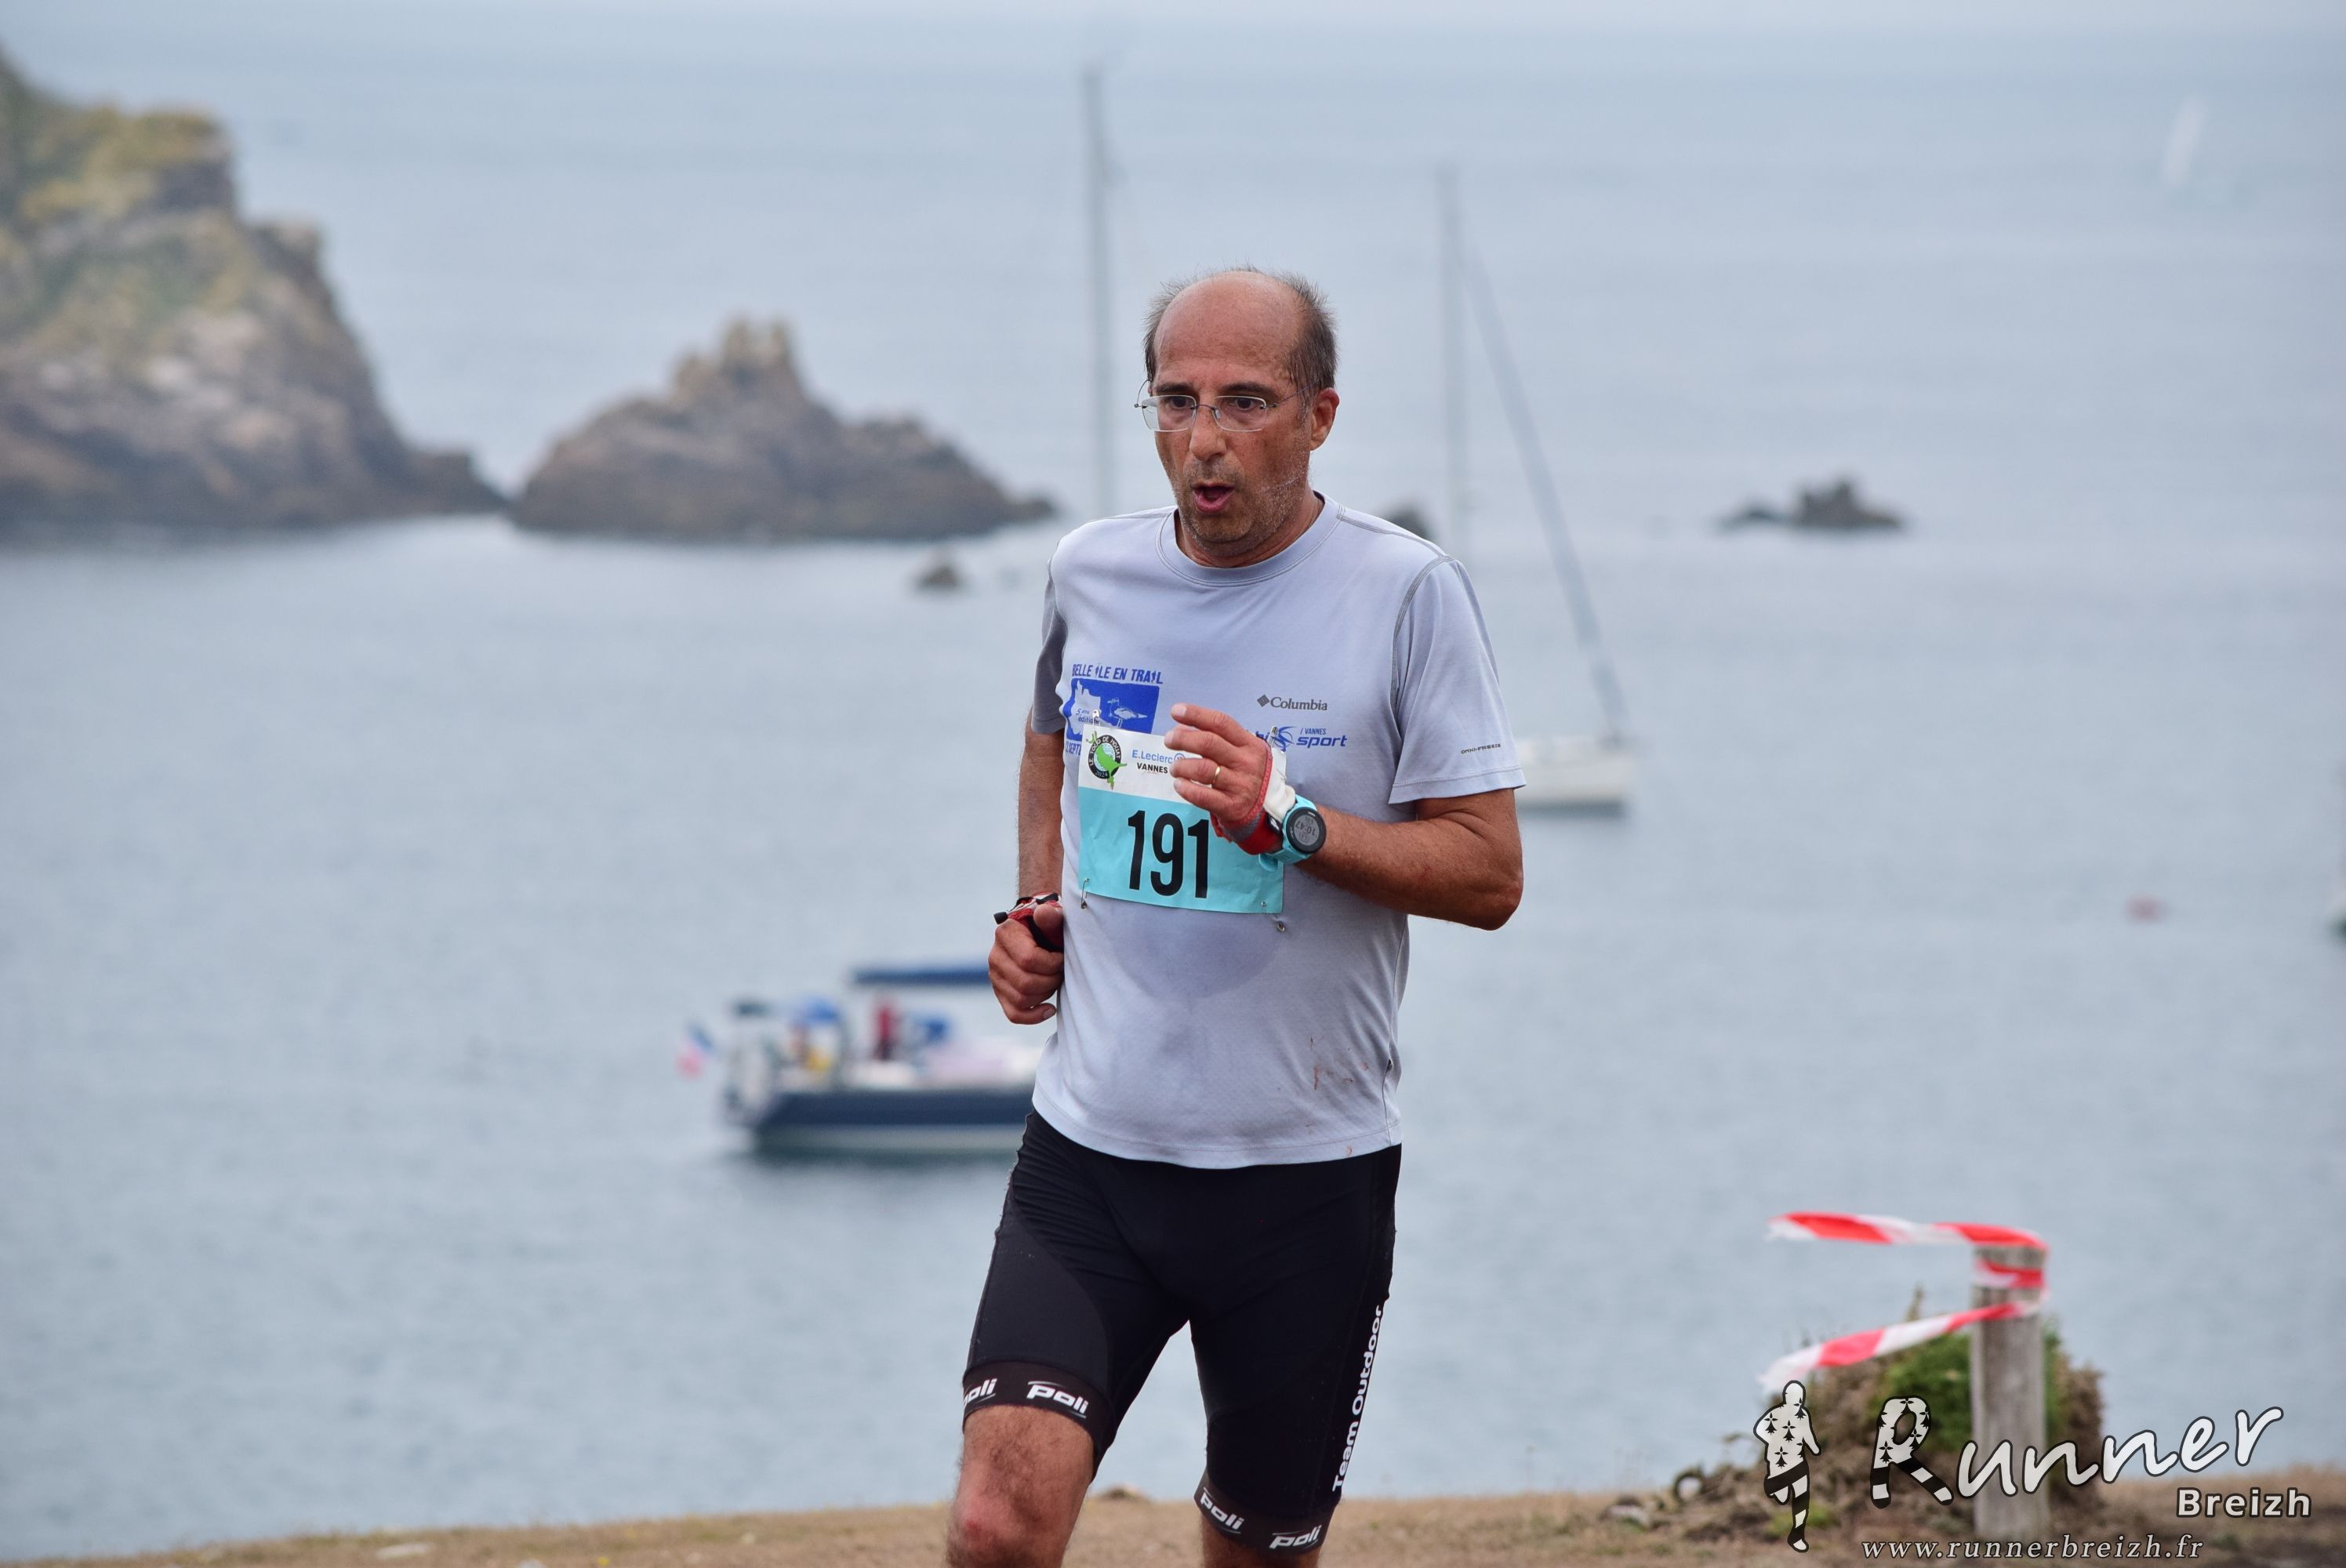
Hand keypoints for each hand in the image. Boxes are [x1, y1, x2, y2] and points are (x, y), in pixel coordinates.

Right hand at [989, 898, 1064, 1024]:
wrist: (1039, 932)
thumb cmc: (1050, 926)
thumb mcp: (1053, 917)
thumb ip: (1051, 916)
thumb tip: (1044, 913)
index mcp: (1006, 934)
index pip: (1029, 960)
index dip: (1052, 964)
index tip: (1062, 958)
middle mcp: (995, 956)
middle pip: (1025, 984)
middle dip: (1051, 981)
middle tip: (1062, 972)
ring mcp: (995, 976)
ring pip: (1021, 1000)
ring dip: (1046, 995)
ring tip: (1055, 981)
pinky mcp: (1000, 992)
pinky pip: (1014, 1014)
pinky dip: (1034, 1016)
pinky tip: (1050, 1009)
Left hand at [1165, 702, 1272, 839]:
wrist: (1266, 811)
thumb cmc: (1246, 775)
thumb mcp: (1241, 752)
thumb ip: (1217, 738)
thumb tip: (1181, 728)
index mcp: (1249, 744)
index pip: (1221, 723)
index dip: (1197, 714)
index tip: (1176, 711)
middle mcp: (1246, 762)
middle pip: (1209, 743)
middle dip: (1183, 738)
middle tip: (1169, 740)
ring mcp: (1239, 785)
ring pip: (1202, 769)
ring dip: (1181, 765)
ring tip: (1175, 768)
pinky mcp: (1231, 806)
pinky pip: (1202, 795)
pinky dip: (1186, 788)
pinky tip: (1179, 784)